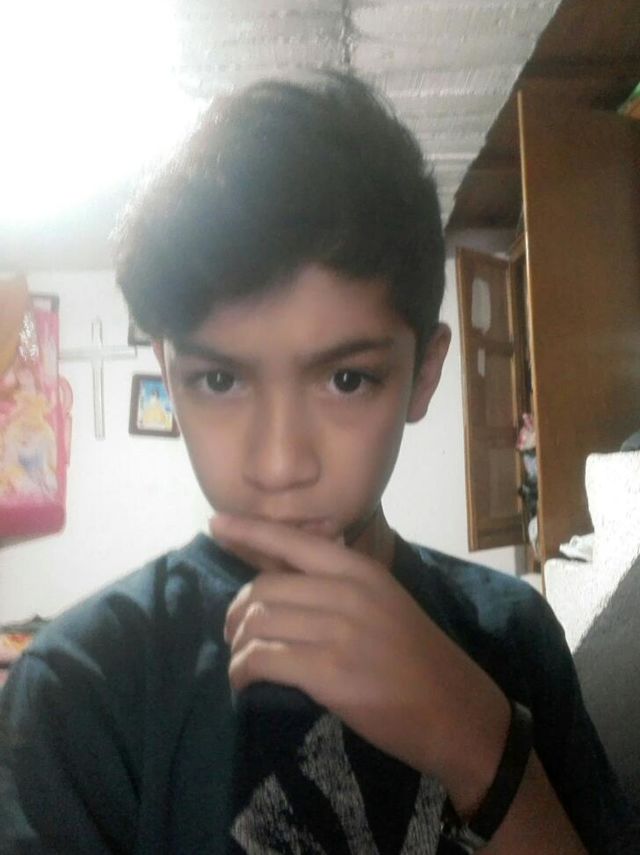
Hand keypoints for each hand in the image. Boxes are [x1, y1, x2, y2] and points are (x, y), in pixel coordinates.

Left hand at [212, 513, 509, 811]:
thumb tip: (281, 578)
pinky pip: (262, 660)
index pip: (291, 541)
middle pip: (262, 588)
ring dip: (237, 645)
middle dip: (236, 612)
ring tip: (241, 660)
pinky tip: (243, 681)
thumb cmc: (415, 655)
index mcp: (358, 569)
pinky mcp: (329, 673)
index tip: (216, 523)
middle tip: (235, 634)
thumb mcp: (382, 600)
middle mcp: (345, 592)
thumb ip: (337, 585)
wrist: (453, 707)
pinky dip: (242, 670)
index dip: (248, 530)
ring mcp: (337, 632)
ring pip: (257, 623)